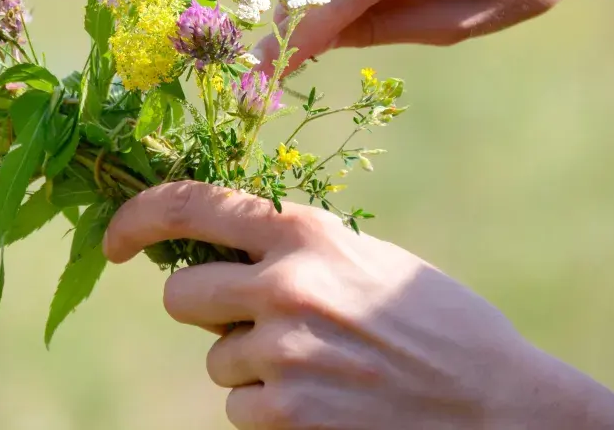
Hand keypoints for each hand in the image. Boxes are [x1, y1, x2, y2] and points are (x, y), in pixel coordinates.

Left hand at [104, 181, 613, 428]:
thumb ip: (291, 249)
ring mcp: (284, 352)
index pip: (192, 204)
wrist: (500, 406)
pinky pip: (239, 407)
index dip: (138, 217)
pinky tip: (326, 404)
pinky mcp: (287, 414)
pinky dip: (270, 411)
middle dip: (204, 310)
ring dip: (251, 368)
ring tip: (320, 369)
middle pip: (180, 293)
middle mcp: (287, 283)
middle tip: (252, 322)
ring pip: (214, 359)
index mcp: (308, 232)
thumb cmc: (431, 323)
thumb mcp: (364, 259)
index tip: (113, 239)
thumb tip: (214, 254)